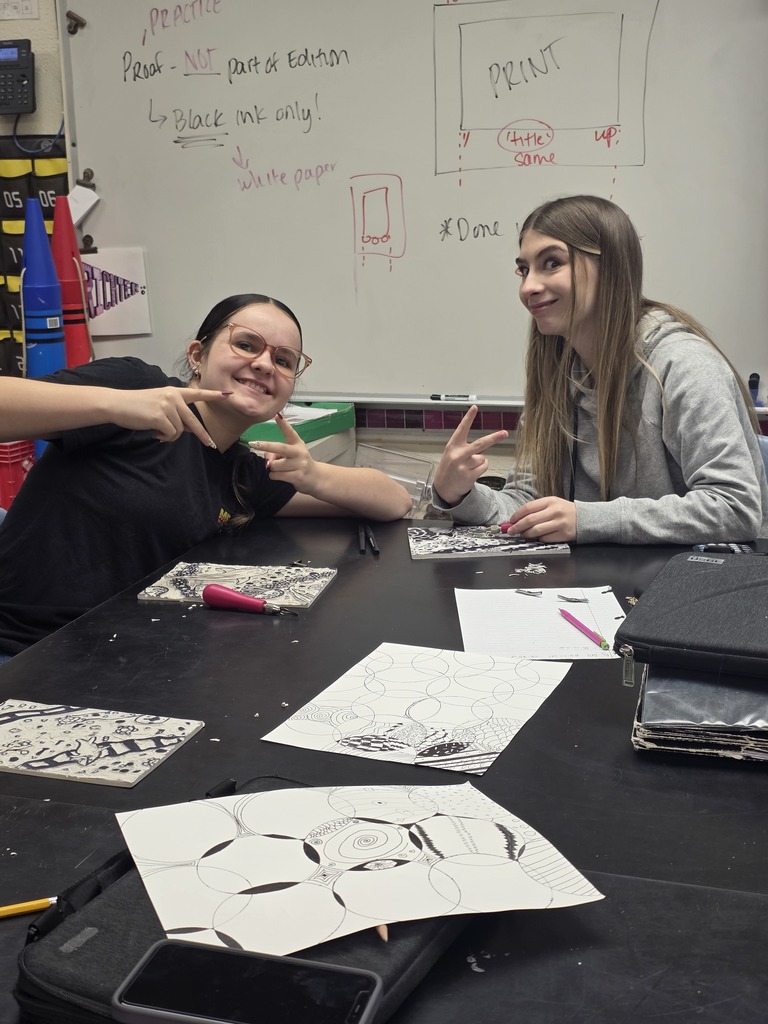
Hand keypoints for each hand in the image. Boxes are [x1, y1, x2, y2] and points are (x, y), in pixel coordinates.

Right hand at [107, 387, 231, 446]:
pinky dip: (164, 438)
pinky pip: (171, 434)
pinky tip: (154, 433)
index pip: (197, 393)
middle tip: (211, 445)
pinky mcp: (160, 416)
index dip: (213, 395)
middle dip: (202, 435)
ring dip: (170, 436)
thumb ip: (176, 414)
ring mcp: (167, 406)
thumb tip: (190, 429)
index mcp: (174, 392)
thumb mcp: (160, 405)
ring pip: (180, 430)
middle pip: (193, 420)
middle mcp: (173, 396)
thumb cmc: (137, 406)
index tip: (228, 395)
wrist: (117, 404)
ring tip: (157, 431)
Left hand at [249, 412, 318, 490]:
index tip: (277, 416)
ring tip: (282, 469)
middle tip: (253, 444)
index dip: (283, 424)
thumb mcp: (291, 454)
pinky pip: (275, 475)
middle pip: (280, 448)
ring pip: (274, 465)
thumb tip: (267, 459)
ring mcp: (299, 465)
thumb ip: (278, 453)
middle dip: (265, 446)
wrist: (315, 477)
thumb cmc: (299, 462)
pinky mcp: (297, 476)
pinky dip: (274, 476)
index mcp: (297, 444)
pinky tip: (283, 475)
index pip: (290, 432)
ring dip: (273, 468)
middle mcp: (299, 453)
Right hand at [432, 405, 507, 505]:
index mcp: (453, 446)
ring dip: (480, 461)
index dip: (469, 418)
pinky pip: (484, 467)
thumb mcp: (454, 454)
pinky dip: (481, 469)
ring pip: (483, 458)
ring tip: (469, 467)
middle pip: (480, 444)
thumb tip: (487, 442)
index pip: (462, 429)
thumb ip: (468, 447)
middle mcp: (458, 454)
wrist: (443, 488)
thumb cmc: (450, 468)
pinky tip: (472, 472)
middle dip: (494, 438)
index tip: (475, 407)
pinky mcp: (469, 476)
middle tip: (504, 433)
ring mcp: (463, 466)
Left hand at [506, 496, 575, 542]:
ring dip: (526, 534)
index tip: (511, 521)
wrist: (585, 518)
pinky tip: (538, 537)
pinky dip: (539, 539)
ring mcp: (559, 523)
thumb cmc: (565, 512)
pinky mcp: (563, 534)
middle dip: (517, 526)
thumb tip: (517, 519)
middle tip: (511, 531)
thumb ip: (536, 510)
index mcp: (550, 501)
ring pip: (536, 531)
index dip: (517, 515)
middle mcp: (555, 511)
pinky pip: (545, 539)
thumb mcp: (552, 505)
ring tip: (523, 535)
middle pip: (530, 520)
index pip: (528, 507)